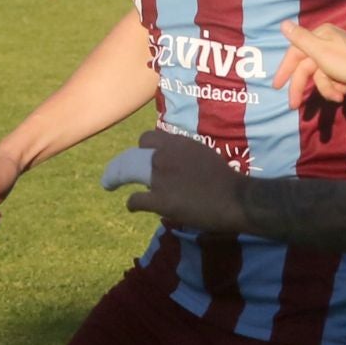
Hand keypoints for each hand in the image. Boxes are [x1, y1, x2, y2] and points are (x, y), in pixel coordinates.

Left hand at [105, 131, 244, 232]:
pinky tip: (131, 206)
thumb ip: (188, 156)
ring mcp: (160, 177)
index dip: (144, 148)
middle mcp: (165, 156)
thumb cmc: (228, 180)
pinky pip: (136, 199)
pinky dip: (132, 203)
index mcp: (179, 143)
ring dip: (119, 178)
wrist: (235, 198)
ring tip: (110, 183)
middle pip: (135, 153)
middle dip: (126, 161)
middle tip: (119, 170)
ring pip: (130, 173)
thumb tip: (179, 166)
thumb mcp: (206, 155)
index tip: (144, 157)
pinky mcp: (159, 199)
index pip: (149, 138)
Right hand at [274, 19, 345, 109]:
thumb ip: (300, 40)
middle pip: (307, 68)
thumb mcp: (321, 52)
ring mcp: (338, 57)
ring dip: (327, 89)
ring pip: (320, 77)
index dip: (285, 70)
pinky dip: (337, 88)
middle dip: (303, 87)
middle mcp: (328, 43)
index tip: (277, 86)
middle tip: (294, 106)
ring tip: (339, 94)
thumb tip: (283, 23)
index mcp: (320, 35)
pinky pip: (333, 81)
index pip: (295, 53)